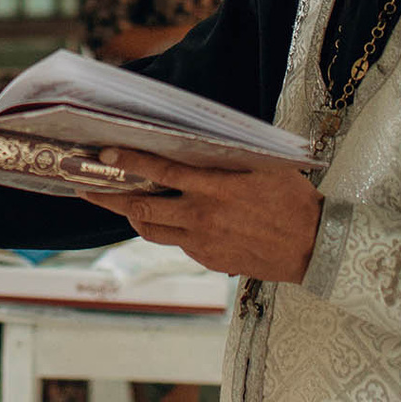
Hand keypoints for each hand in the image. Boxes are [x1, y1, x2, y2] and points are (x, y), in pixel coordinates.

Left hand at [80, 147, 324, 283]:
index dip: (129, 163)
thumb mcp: (264, 166)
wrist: (315, 246)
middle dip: (109, 197)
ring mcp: (203, 241)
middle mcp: (203, 216)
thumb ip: (226, 156)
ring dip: (131, 214)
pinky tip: (165, 217)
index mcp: (216, 187)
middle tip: (85, 186)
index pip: (162, 171)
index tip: (104, 155)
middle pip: (142, 208)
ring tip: (118, 201)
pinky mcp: (208, 260)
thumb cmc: (293, 200)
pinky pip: (175, 242)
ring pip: (152, 229)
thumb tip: (196, 141)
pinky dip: (165, 228)